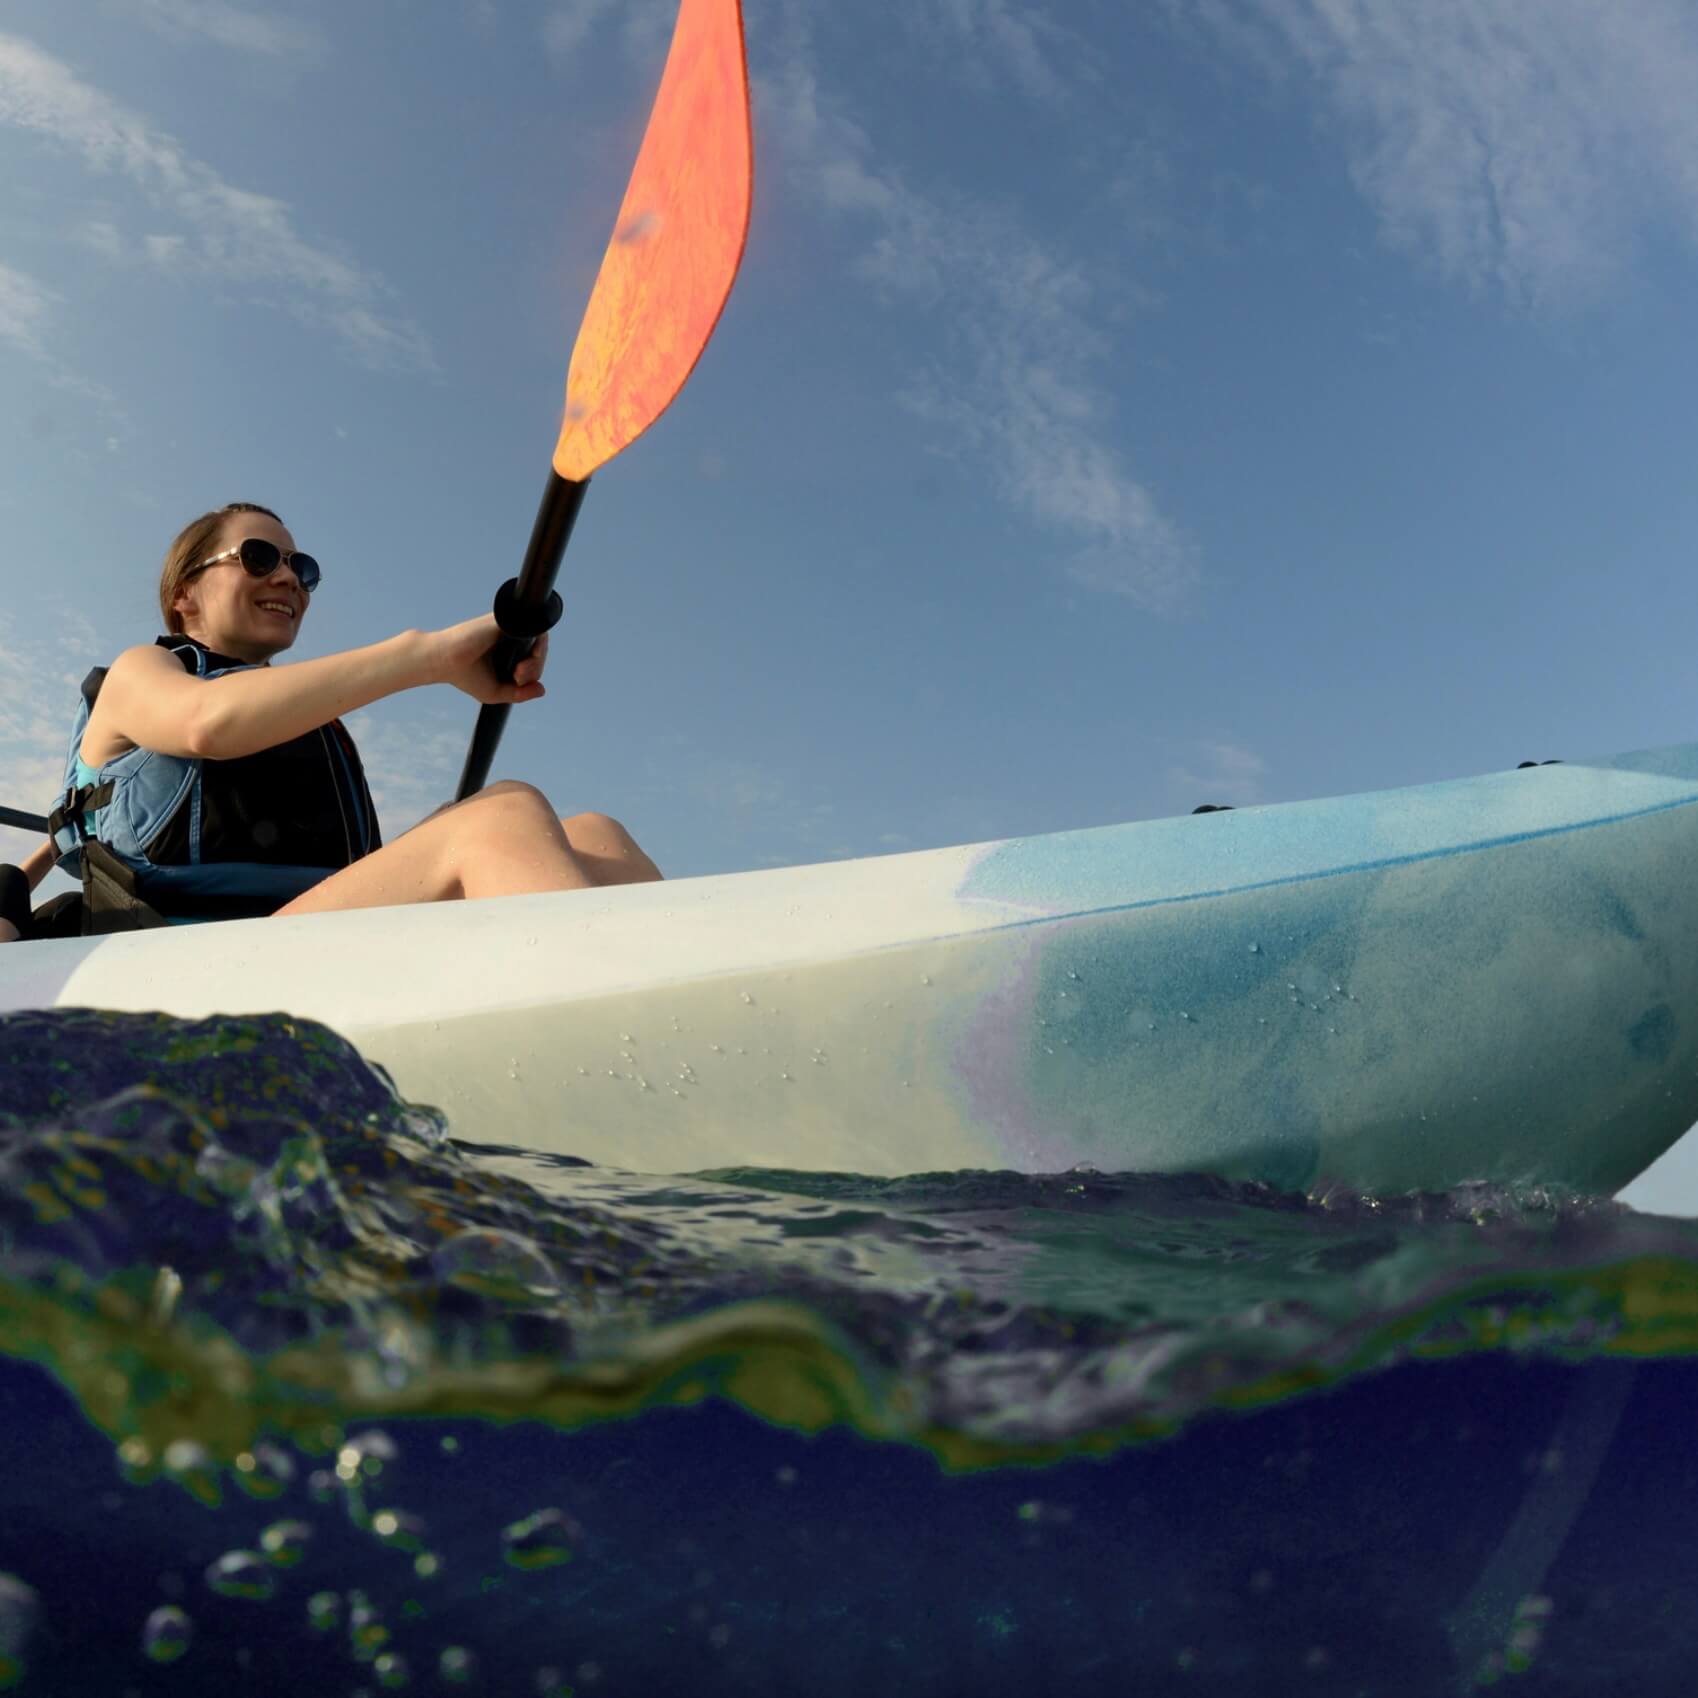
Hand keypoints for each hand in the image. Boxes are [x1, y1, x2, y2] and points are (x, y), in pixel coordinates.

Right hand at [428, 616, 550, 705]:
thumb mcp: (495, 692)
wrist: (443, 661)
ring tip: (519, 671)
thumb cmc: (465, 676)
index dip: (533, 671)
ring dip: (536, 658)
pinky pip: (529, 624)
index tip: (517, 680)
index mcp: (509, 653)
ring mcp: (507, 627)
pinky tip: (523, 658)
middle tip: (518, 676)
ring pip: (538, 638)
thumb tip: (542, 690)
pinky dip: (533, 640)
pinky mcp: (502, 619)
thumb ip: (519, 694)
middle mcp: (510, 638)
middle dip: (535, 667)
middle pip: (538, 650)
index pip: (534, 660)